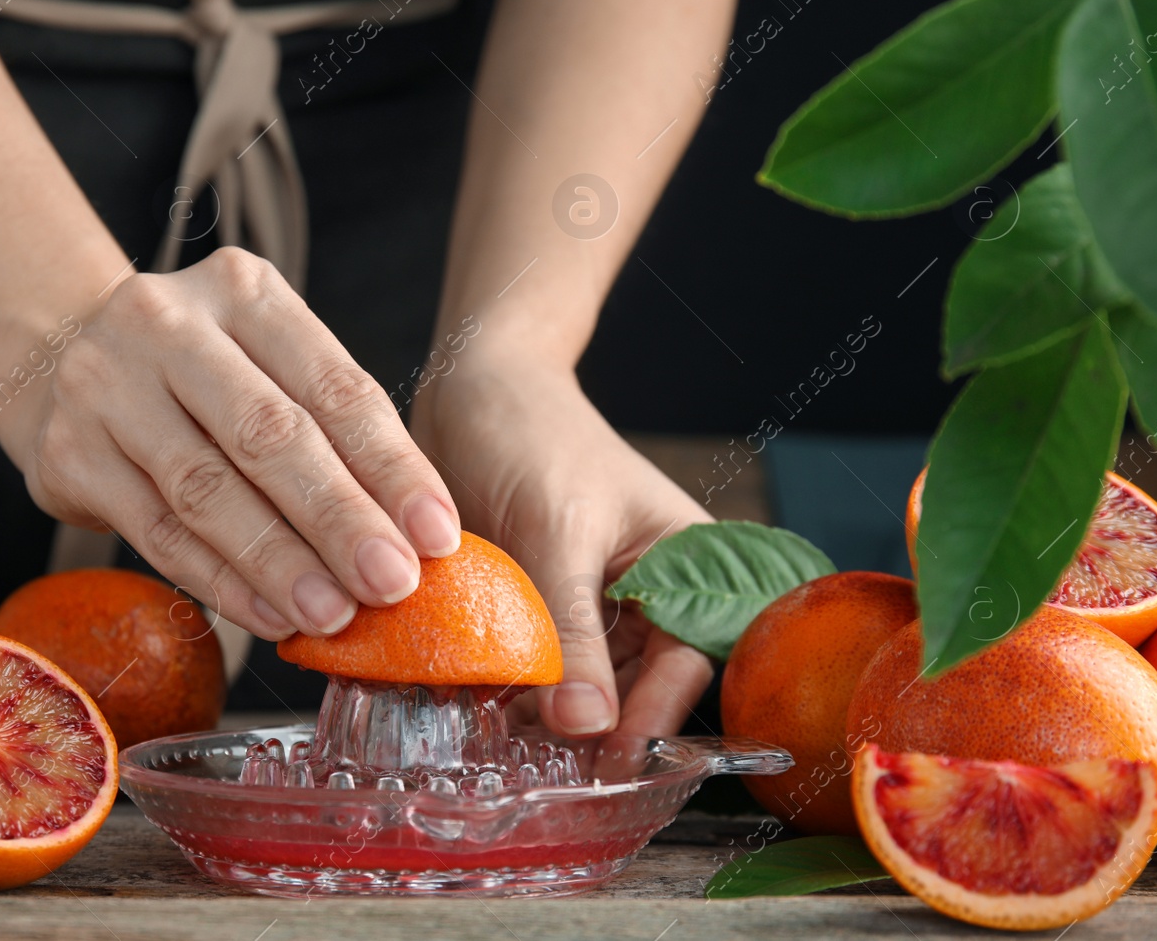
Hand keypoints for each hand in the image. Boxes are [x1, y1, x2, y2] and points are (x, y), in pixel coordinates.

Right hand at [3, 247, 462, 639]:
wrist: (59, 363)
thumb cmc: (200, 374)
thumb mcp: (266, 363)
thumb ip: (331, 429)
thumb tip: (416, 534)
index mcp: (242, 290)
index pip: (333, 386)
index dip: (391, 466)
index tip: (437, 534)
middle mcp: (167, 324)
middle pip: (270, 435)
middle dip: (340, 518)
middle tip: (393, 582)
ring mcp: (106, 385)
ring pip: (208, 491)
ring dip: (280, 562)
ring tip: (335, 613)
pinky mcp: (69, 454)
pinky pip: (159, 533)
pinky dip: (221, 582)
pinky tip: (272, 616)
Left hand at [411, 352, 713, 739]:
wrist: (469, 385)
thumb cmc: (533, 433)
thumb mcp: (558, 533)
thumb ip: (572, 630)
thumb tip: (588, 725)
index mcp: (686, 563)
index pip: (687, 658)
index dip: (654, 715)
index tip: (611, 761)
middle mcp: (643, 592)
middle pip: (633, 684)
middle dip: (592, 727)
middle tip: (548, 772)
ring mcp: (583, 603)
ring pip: (576, 683)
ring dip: (540, 717)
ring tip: (501, 748)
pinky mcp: (529, 607)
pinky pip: (526, 665)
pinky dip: (503, 691)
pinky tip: (472, 712)